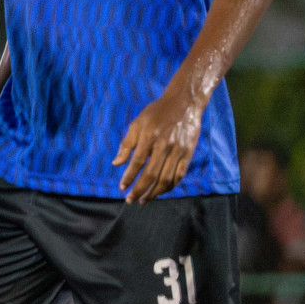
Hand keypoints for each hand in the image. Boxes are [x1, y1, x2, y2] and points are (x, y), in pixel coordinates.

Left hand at [113, 86, 203, 202]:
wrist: (184, 103)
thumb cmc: (156, 113)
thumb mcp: (137, 123)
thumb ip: (126, 144)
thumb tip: (116, 163)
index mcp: (148, 137)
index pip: (137, 163)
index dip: (129, 177)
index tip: (122, 188)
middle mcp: (164, 146)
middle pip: (151, 174)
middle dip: (140, 190)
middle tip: (131, 200)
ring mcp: (178, 151)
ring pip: (166, 178)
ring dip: (155, 192)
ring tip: (145, 199)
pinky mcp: (188, 153)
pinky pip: (179, 175)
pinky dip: (170, 186)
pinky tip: (161, 191)